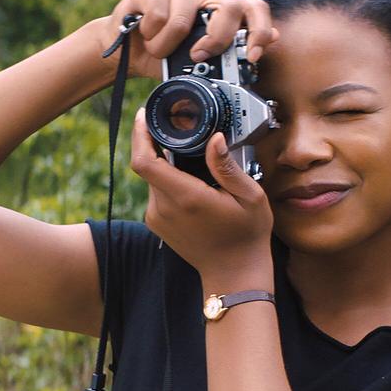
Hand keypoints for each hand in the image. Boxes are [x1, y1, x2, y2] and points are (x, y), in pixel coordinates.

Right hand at [102, 0, 278, 79]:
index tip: (253, 56)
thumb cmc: (167, 55)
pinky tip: (145, 33)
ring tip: (159, 48)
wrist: (128, 51)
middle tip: (196, 56)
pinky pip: (158, 17)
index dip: (259, 32)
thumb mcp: (201, 62)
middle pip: (228, 9)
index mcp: (223, 6)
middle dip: (214, 41)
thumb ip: (233, 50)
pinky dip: (149, 35)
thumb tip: (276, 37)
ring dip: (166, 46)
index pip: (255, 10)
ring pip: (183, 21)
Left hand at [130, 108, 273, 282]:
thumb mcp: (250, 197)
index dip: (139, 135)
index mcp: (186, 198)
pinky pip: (156, 193)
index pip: (145, 161)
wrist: (234, 273)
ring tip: (194, 164)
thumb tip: (215, 139)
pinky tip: (192, 184)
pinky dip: (168, 182)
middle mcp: (165, 208)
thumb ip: (228, 167)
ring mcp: (157, 218)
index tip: (145, 116)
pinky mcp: (156, 223)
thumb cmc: (247, 235)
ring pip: (152, 178)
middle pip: (148, 165)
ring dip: (166, 166)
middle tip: (180, 131)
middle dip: (159, 145)